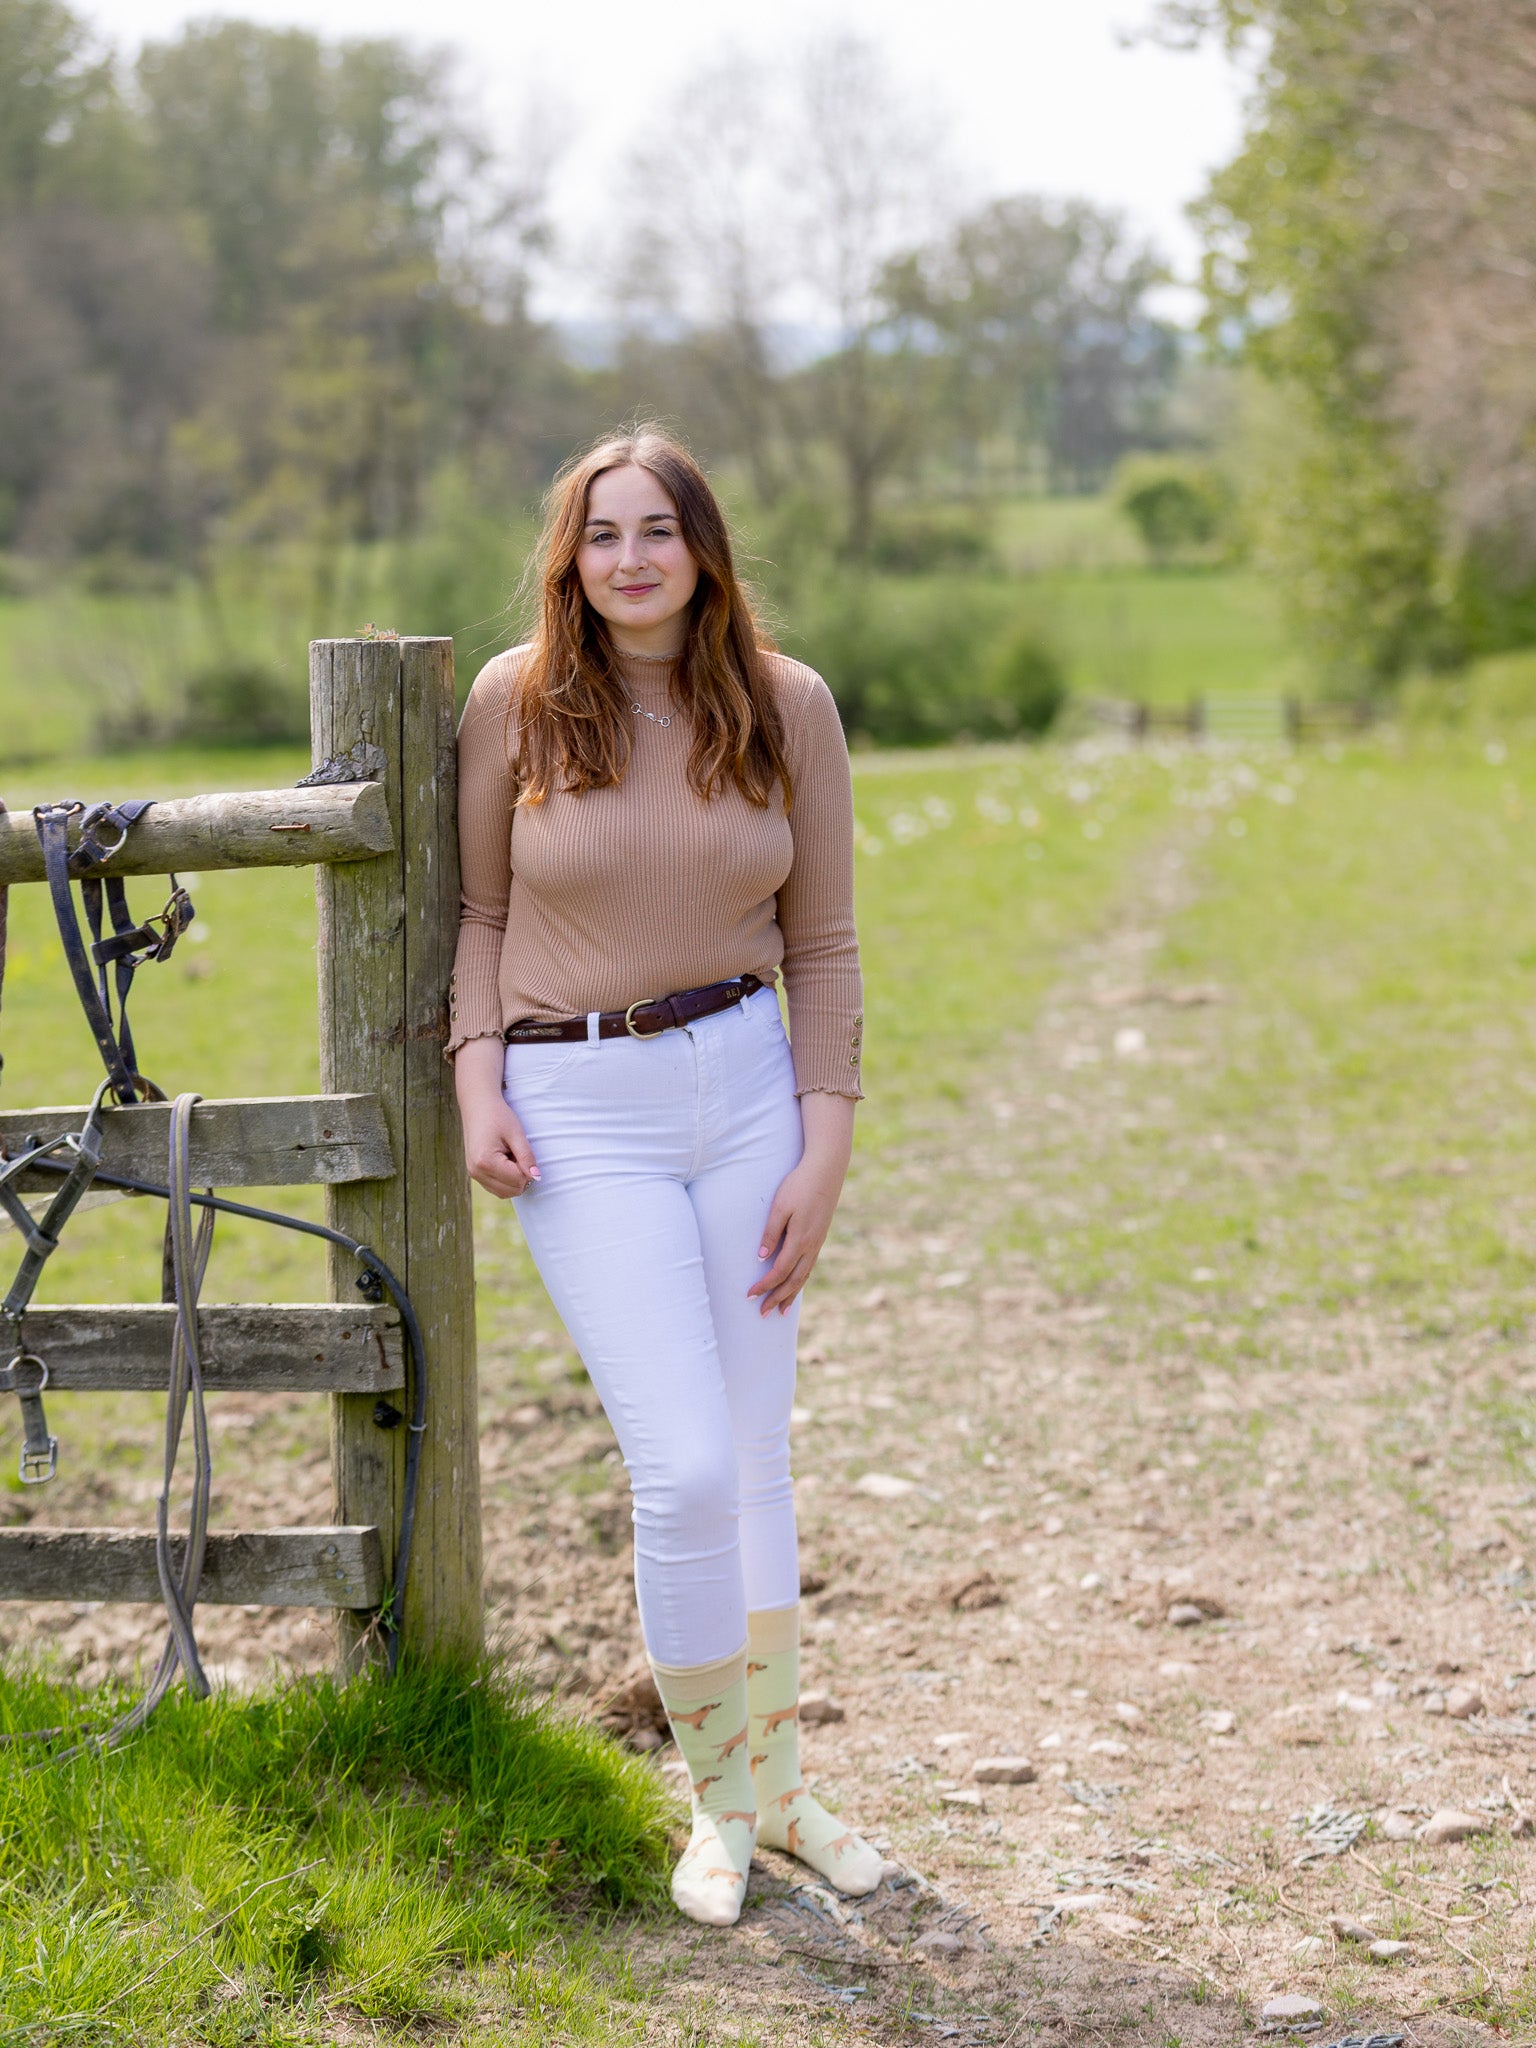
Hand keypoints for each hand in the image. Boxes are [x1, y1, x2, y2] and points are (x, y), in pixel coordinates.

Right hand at [454, 1036, 539, 1197]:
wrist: (477, 1106)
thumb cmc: (498, 1116)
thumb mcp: (517, 1134)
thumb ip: (527, 1157)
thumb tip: (537, 1178)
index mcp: (486, 1161)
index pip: (518, 1180)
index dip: (528, 1169)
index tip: (523, 1151)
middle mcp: (476, 1172)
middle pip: (512, 1190)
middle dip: (521, 1176)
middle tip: (517, 1153)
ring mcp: (474, 1174)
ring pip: (504, 1193)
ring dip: (514, 1179)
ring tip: (511, 1156)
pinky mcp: (475, 1174)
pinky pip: (496, 1188)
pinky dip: (506, 1180)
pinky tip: (505, 1161)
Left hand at [748, 1093, 855, 1316]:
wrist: (828, 1169)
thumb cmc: (799, 1184)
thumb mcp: (781, 1206)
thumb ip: (771, 1232)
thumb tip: (761, 1258)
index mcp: (800, 1240)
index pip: (779, 1272)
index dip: (764, 1286)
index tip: (749, 1296)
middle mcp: (811, 1246)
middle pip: (793, 1281)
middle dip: (777, 1298)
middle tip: (763, 1314)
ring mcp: (818, 1242)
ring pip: (804, 1276)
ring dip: (791, 1294)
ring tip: (781, 1310)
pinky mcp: (820, 1236)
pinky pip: (810, 1266)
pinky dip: (801, 1280)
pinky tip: (796, 1283)